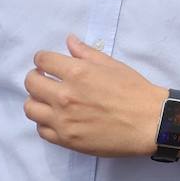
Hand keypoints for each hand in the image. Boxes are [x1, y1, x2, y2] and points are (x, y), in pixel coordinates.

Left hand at [23, 34, 165, 157]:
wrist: (149, 122)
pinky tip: (58, 117)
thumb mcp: (113, 65)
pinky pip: (41, 130)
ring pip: (30, 108)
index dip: (43, 59)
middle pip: (30, 83)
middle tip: (45, 79)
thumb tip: (69, 41)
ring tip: (49, 100)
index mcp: (77, 73)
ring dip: (37, 100)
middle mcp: (65, 96)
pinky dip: (45, 122)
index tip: (47, 63)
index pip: (42, 60)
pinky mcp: (66, 139)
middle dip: (36, 77)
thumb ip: (87, 53)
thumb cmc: (135, 91)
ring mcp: (63, 120)